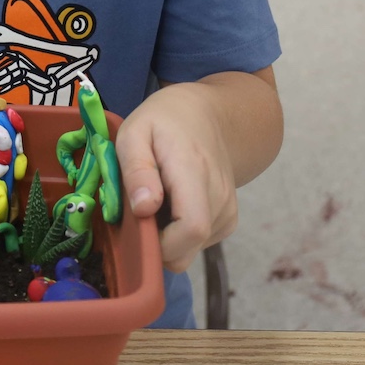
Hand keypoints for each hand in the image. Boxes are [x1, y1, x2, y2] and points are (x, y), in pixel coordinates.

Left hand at [116, 82, 239, 272]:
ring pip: (191, 249)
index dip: (161, 243)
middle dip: (157, 244)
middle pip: (190, 247)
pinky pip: (199, 244)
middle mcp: (220, 195)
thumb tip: (143, 208)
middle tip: (139, 211)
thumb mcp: (135, 133)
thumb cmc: (163, 122)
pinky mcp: (229, 219)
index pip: (192, 227)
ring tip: (157, 201)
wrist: (204, 115)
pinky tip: (172, 206)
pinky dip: (179, 235)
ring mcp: (228, 209)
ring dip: (167, 238)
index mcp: (194, 171)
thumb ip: (137, 170)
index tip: (137, 226)